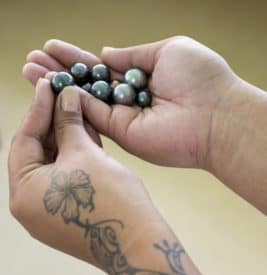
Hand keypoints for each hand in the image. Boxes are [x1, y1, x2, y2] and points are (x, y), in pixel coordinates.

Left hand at [8, 80, 158, 266]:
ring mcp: (45, 216)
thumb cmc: (112, 200)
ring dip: (63, 139)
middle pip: (35, 154)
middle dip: (51, 123)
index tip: (48, 84)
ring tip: (77, 113)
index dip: (38, 108)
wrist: (139, 244)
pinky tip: (84, 137)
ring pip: (50, 167)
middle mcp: (27, 208)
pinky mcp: (64, 219)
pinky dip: (71, 160)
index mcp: (22, 194)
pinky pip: (62, 181)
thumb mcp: (85, 153)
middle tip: (64, 96)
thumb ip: (69, 122)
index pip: (23, 140)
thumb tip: (63, 96)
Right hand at [24, 37, 238, 167]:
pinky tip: (48, 88)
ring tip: (29, 70)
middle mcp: (130, 99)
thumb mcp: (167, 49)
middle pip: (87, 84)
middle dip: (59, 71)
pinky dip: (70, 102)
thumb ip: (133, 53)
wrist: (215, 115)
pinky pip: (91, 115)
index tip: (52, 47)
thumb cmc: (200, 78)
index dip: (77, 57)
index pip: (101, 66)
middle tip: (32, 60)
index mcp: (141, 76)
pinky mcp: (122, 133)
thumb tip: (106, 52)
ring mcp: (124, 118)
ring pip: (83, 100)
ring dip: (56, 86)